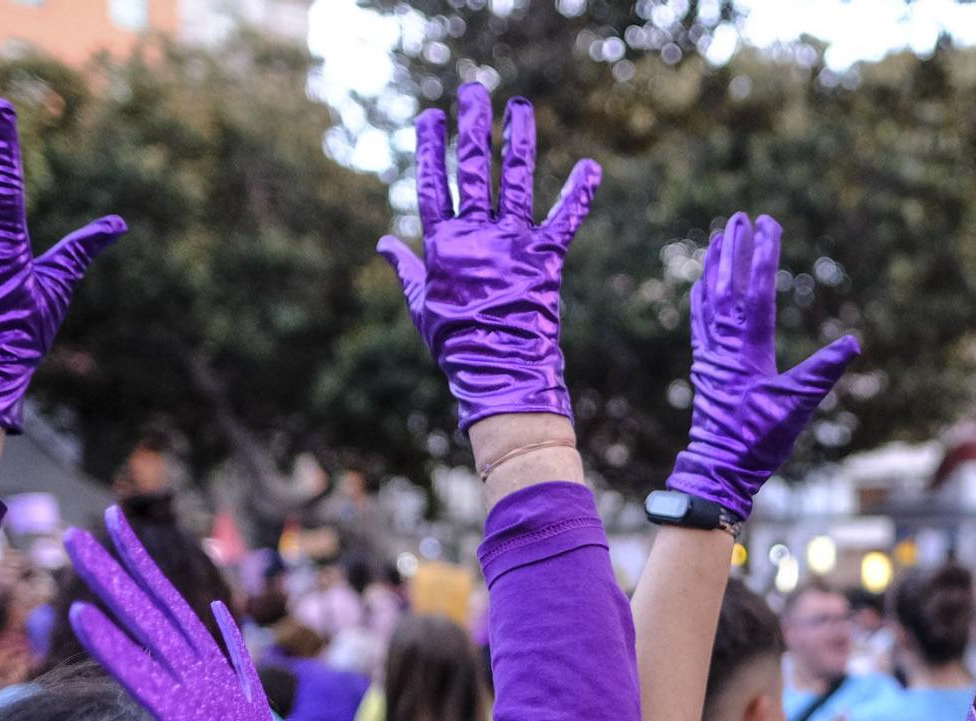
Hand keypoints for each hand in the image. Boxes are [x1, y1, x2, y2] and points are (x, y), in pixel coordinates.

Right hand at [378, 84, 598, 430]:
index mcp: (444, 245)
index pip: (432, 185)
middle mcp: (477, 235)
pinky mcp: (546, 259)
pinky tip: (592, 167)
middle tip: (473, 92)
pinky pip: (565, 221)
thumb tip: (382, 244)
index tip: (429, 116)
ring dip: (518, 141)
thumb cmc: (455, 344)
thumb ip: (407, 269)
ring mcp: (512, 244)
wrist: (497, 372)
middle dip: (473, 128)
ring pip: (516, 181)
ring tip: (519, 106)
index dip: (430, 149)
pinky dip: (579, 194)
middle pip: (474, 170)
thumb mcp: (421, 306)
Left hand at [667, 213, 859, 520]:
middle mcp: (725, 344)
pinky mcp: (704, 365)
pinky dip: (701, 296)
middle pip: (728, 285)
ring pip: (709, 298)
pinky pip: (700, 320)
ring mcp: (711, 353)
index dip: (763, 254)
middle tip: (740, 216)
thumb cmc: (759, 440)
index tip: (768, 223)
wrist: (720, 468)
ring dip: (714, 266)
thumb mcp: (797, 406)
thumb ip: (823, 372)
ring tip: (719, 237)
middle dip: (734, 249)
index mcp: (749, 348)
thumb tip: (854, 342)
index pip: (757, 289)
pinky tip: (703, 284)